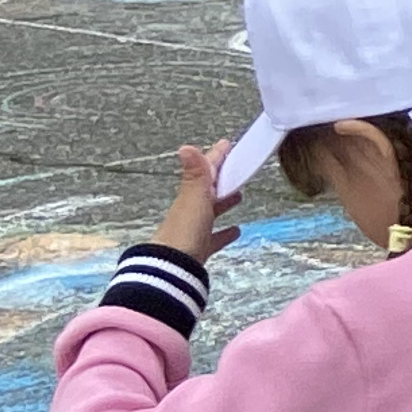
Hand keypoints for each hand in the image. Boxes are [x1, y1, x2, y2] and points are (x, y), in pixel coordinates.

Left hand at [156, 144, 240, 263]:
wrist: (172, 267)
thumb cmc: (185, 231)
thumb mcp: (194, 200)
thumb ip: (195, 175)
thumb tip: (186, 146)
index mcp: (190, 196)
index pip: (205, 171)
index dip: (215, 157)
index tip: (226, 144)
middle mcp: (190, 211)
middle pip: (207, 190)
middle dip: (220, 178)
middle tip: (234, 168)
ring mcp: (194, 230)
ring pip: (211, 212)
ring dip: (223, 202)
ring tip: (239, 196)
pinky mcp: (199, 249)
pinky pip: (214, 237)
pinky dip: (224, 232)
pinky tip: (235, 230)